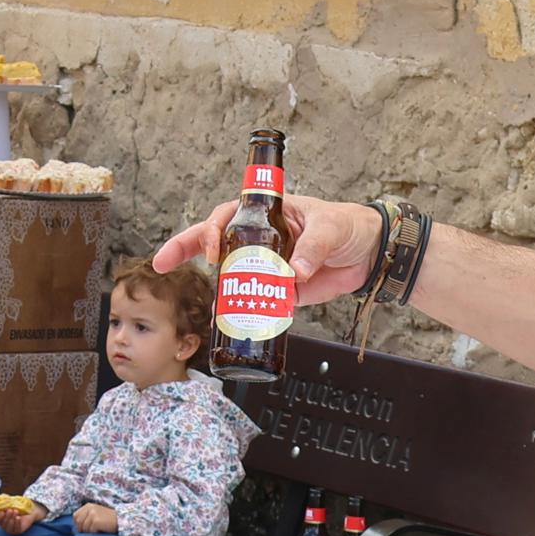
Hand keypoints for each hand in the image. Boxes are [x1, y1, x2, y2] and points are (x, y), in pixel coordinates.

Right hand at [0, 498, 40, 534]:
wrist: (30, 510)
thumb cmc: (19, 506)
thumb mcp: (11, 502)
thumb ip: (5, 501)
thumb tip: (1, 498)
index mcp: (1, 519)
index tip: (2, 511)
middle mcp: (4, 525)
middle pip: (2, 524)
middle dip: (6, 517)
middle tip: (10, 510)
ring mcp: (11, 529)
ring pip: (8, 528)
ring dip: (11, 519)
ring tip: (16, 511)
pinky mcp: (17, 531)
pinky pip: (16, 529)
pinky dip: (16, 523)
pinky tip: (18, 517)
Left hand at [72, 502, 120, 535]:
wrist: (121, 520)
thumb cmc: (108, 520)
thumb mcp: (96, 514)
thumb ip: (86, 517)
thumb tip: (75, 529)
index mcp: (88, 506)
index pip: (75, 516)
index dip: (78, 524)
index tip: (84, 529)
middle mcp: (89, 508)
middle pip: (78, 523)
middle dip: (83, 529)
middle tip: (91, 532)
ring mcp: (93, 514)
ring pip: (84, 528)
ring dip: (90, 532)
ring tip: (99, 530)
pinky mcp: (96, 521)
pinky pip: (91, 531)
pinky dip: (95, 533)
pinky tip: (102, 530)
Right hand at [151, 190, 381, 304]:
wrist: (372, 253)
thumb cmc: (350, 226)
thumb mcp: (330, 228)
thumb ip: (313, 248)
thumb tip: (295, 275)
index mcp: (268, 214)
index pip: (226, 215)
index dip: (210, 229)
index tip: (211, 249)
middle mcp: (261, 238)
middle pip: (213, 241)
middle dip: (184, 249)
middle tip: (162, 264)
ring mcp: (268, 265)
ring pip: (231, 274)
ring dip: (218, 288)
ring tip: (213, 305)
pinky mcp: (282, 290)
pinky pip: (257, 300)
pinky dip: (246, 311)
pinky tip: (237, 321)